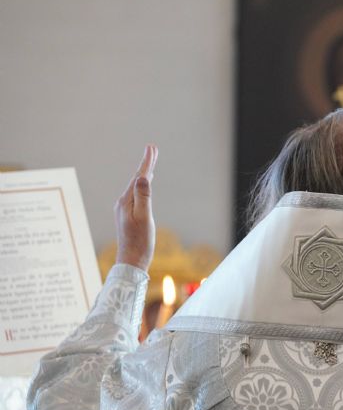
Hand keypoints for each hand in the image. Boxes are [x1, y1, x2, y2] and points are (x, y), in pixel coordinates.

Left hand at [114, 145, 157, 270]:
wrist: (131, 262)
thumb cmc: (140, 242)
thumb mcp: (144, 218)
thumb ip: (143, 197)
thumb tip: (143, 178)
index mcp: (126, 201)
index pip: (139, 177)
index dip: (147, 162)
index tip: (151, 147)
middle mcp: (123, 203)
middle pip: (136, 179)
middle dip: (145, 164)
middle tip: (152, 148)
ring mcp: (125, 209)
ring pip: (136, 186)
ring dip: (144, 173)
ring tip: (150, 163)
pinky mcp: (128, 216)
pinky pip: (136, 194)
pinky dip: (142, 185)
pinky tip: (144, 185)